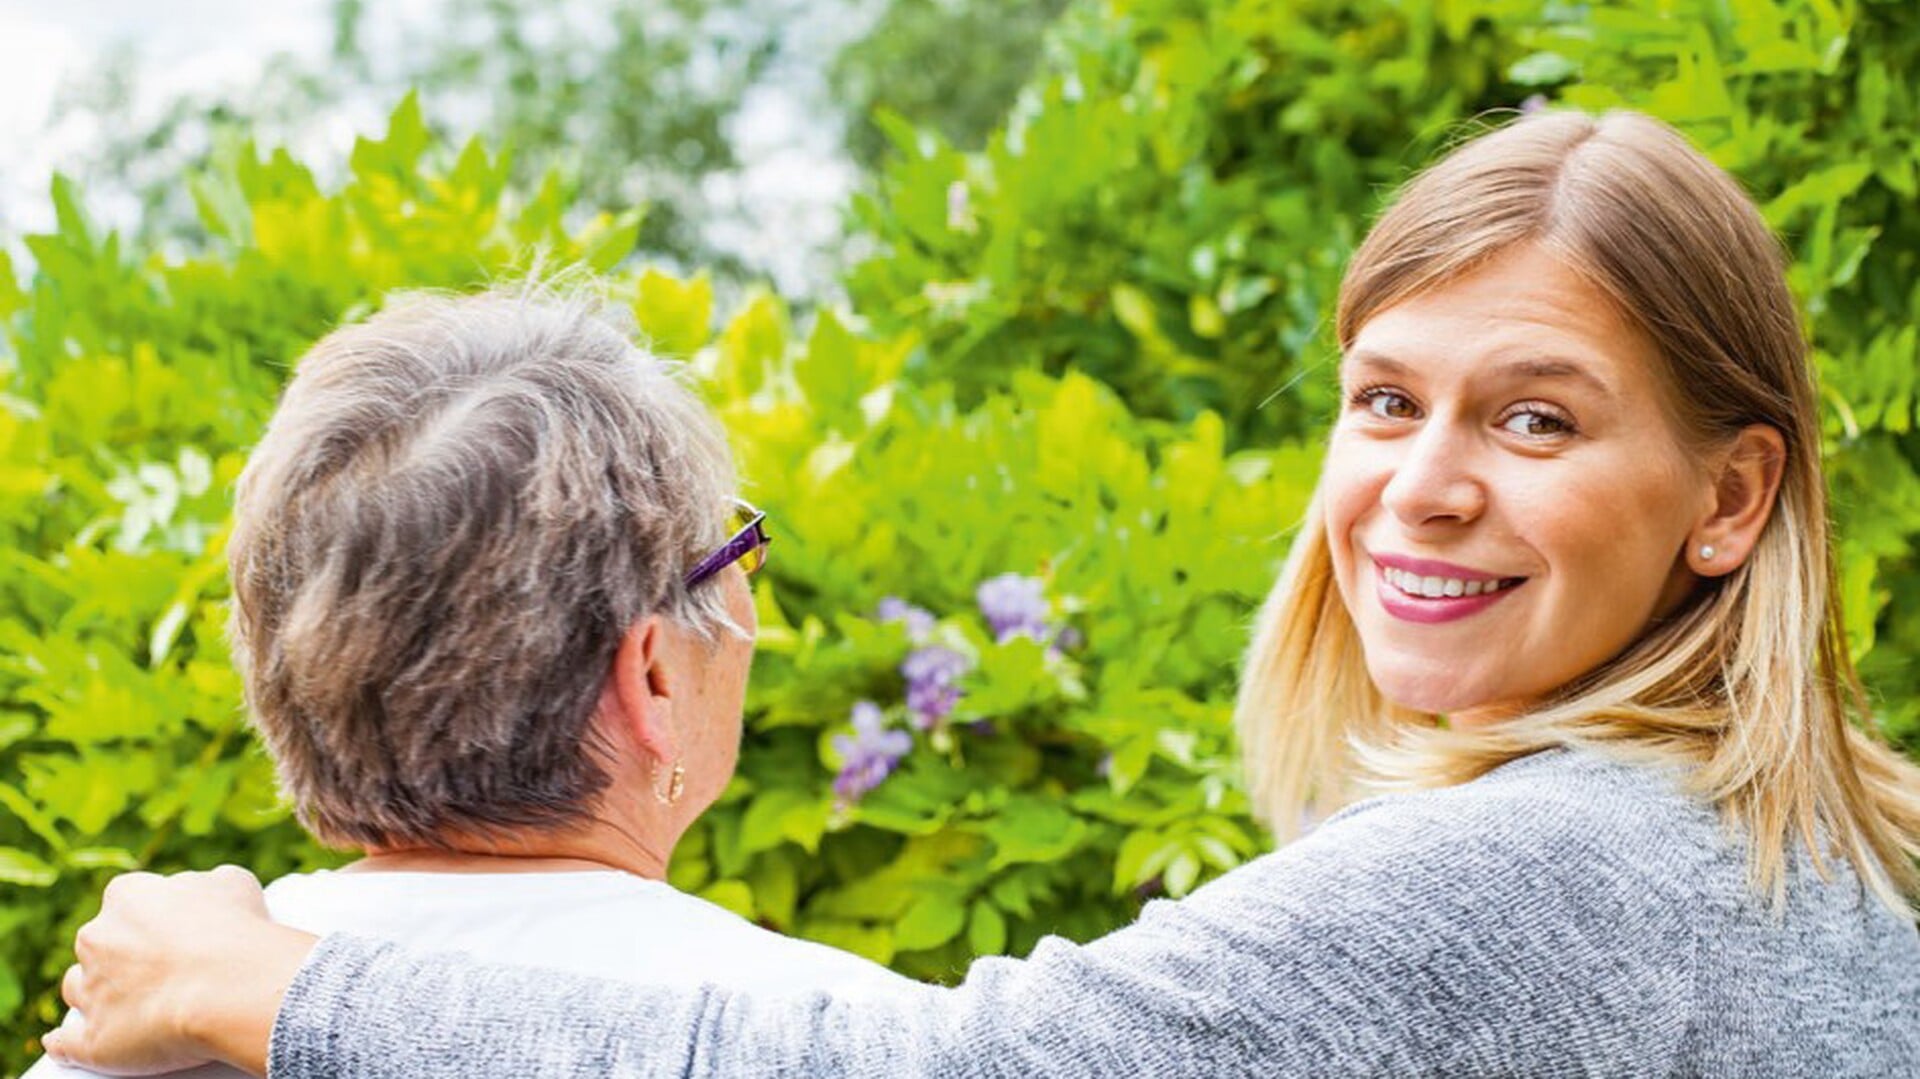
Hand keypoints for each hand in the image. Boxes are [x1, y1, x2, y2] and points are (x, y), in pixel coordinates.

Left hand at [41, 865, 316, 1076]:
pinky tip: (68, 1043)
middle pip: (100, 943)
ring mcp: (91, 989)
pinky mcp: (91, 1039)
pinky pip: (67, 1044)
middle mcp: (98, 938)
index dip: (154, 917)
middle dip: (125, 954)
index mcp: (128, 895)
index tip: (177, 931)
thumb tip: (201, 894)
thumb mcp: (235, 884)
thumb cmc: (239, 934)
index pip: (128, 899)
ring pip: (80, 988)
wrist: (233, 991)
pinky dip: (67, 1045)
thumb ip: (206, 885)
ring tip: (136, 1007)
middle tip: (166, 969)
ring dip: (99, 994)